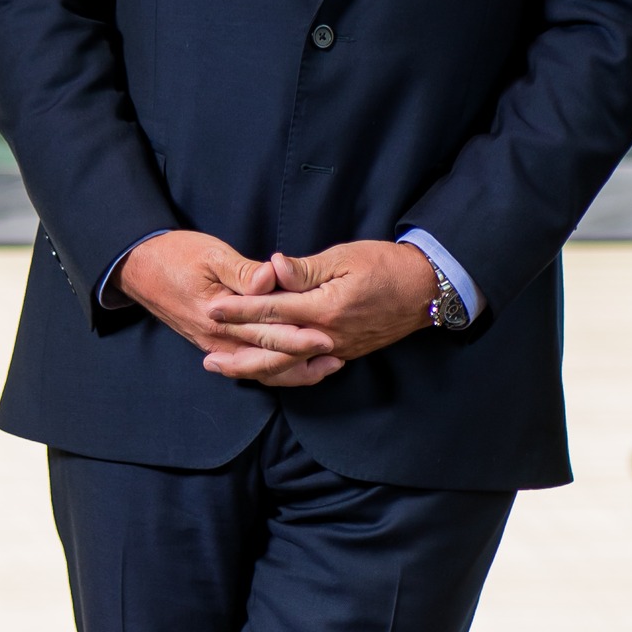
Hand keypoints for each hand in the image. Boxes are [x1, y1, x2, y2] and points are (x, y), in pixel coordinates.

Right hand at [119, 231, 341, 385]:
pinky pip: (248, 366)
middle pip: (267, 355)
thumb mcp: (210, 254)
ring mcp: (215, 345)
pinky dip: (274, 370)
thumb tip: (272, 278)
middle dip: (304, 357)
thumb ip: (243, 271)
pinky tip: (295, 367)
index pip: (265, 330)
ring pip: (259, 368)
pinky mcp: (214, 345)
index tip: (327, 335)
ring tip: (326, 365)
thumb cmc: (176, 255)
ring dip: (293, 370)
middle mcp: (217, 338)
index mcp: (219, 315)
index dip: (298, 335)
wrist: (139, 267)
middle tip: (337, 353)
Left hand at [204, 239, 435, 377]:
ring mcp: (336, 350)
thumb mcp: (345, 257)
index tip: (213, 309)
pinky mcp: (344, 354)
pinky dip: (281, 374)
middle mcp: (327, 336)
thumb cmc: (385, 266)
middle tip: (207, 358)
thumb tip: (273, 266)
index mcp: (324, 308)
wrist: (424, 290)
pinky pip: (305, 370)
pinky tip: (263, 372)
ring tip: (227, 370)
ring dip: (254, 370)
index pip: (272, 311)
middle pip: (273, 349)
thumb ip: (306, 269)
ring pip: (287, 367)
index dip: (240, 310)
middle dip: (238, 350)